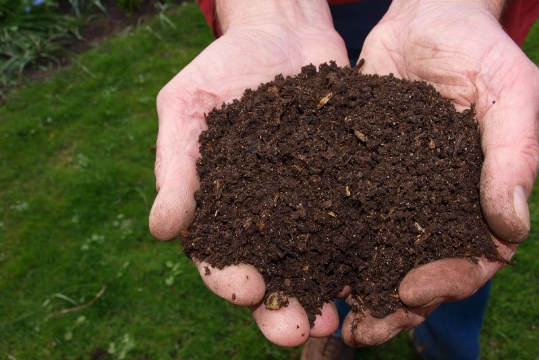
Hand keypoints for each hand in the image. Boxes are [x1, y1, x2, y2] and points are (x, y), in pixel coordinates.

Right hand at [149, 0, 349, 346]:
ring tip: (337, 320)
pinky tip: (377, 272)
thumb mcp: (187, 106)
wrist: (283, 32)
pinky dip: (364, 252)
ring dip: (324, 296)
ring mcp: (310, 205)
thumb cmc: (224, 67)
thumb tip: (162, 230)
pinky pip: (356, 225)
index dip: (229, 279)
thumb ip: (175, 166)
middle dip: (281, 308)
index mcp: (221, 207)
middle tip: (296, 331)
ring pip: (316, 263)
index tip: (245, 289)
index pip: (219, 257)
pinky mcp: (347, 187)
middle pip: (271, 275)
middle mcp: (266, 217)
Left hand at [340, 0, 538, 345]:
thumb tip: (514, 228)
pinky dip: (325, 245)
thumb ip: (515, 153)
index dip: (447, 282)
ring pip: (377, 255)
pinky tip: (299, 263)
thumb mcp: (508, 89)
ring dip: (354, 288)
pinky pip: (342, 218)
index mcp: (480, 198)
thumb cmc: (476, 47)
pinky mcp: (357, 176)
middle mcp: (436, 205)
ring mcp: (396, 194)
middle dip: (393, 305)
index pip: (474, 259)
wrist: (424, 15)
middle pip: (420, 272)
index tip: (412, 290)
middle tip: (361, 329)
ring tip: (325, 314)